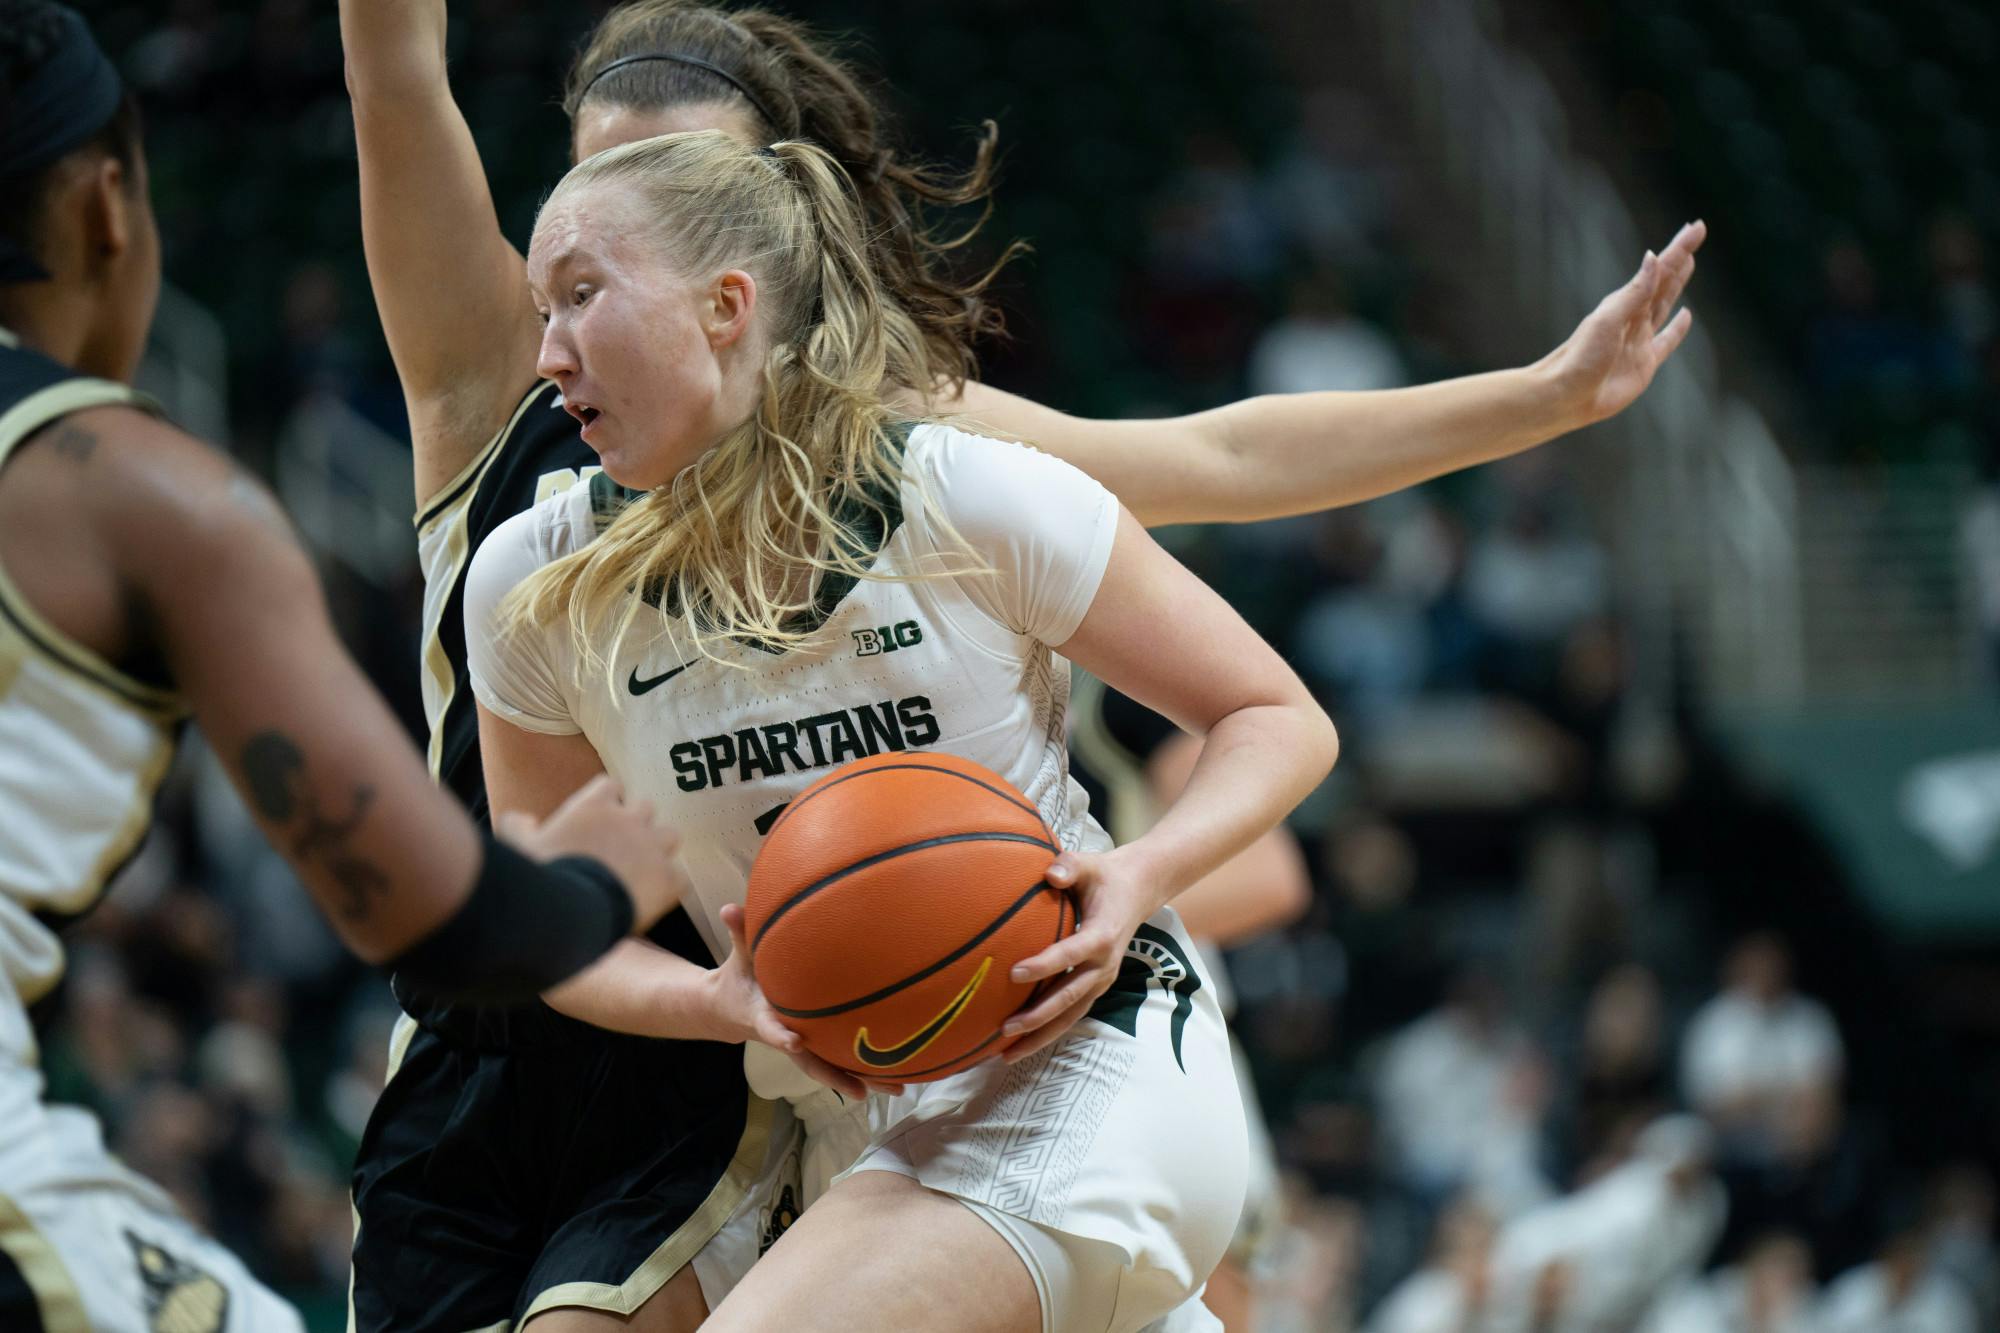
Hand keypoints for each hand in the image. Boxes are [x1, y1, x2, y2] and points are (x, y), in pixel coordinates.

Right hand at [495, 774, 683, 931]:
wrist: (569, 912)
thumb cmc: (542, 875)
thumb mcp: (518, 845)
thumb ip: (518, 826)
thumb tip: (519, 819)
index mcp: (595, 806)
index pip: (610, 785)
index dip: (607, 801)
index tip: (599, 819)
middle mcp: (629, 819)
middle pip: (645, 806)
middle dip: (636, 823)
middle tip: (621, 848)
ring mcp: (652, 847)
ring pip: (670, 835)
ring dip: (658, 849)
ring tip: (643, 870)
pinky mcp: (667, 878)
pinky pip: (679, 877)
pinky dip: (668, 886)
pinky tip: (652, 900)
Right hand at [714, 905, 904, 1098]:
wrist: (729, 1010)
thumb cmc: (740, 978)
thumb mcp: (738, 957)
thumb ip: (739, 934)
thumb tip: (729, 907)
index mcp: (763, 1017)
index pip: (770, 1029)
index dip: (780, 1037)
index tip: (793, 1042)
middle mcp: (786, 1037)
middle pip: (809, 1062)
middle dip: (834, 1077)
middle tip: (860, 1091)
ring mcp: (801, 1044)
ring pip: (830, 1066)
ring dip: (861, 1079)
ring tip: (897, 1090)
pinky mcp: (813, 1044)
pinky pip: (839, 1058)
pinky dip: (864, 1068)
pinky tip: (898, 1074)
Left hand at [1000, 849, 1156, 1062]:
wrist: (1139, 891)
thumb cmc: (1104, 876)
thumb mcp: (1090, 864)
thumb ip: (1069, 866)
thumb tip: (1050, 874)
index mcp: (1102, 935)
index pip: (1071, 953)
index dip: (1045, 964)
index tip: (1015, 972)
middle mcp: (1104, 965)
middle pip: (1070, 997)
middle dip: (1038, 1016)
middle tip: (1005, 1027)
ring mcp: (1101, 980)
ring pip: (1070, 1016)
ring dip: (1040, 1035)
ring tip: (1006, 1054)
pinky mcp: (1095, 988)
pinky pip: (1071, 1015)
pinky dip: (1047, 1032)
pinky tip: (1019, 1045)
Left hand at [1542, 219, 1704, 426]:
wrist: (1565, 396)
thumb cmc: (1580, 357)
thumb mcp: (1608, 321)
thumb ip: (1634, 293)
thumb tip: (1653, 257)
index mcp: (1624, 303)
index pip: (1659, 269)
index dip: (1679, 248)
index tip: (1696, 227)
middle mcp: (1633, 318)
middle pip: (1664, 282)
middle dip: (1680, 259)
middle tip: (1695, 235)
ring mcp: (1639, 340)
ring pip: (1665, 304)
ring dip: (1677, 284)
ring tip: (1689, 264)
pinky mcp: (1645, 364)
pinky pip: (1667, 341)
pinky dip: (1678, 329)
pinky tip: (1686, 316)